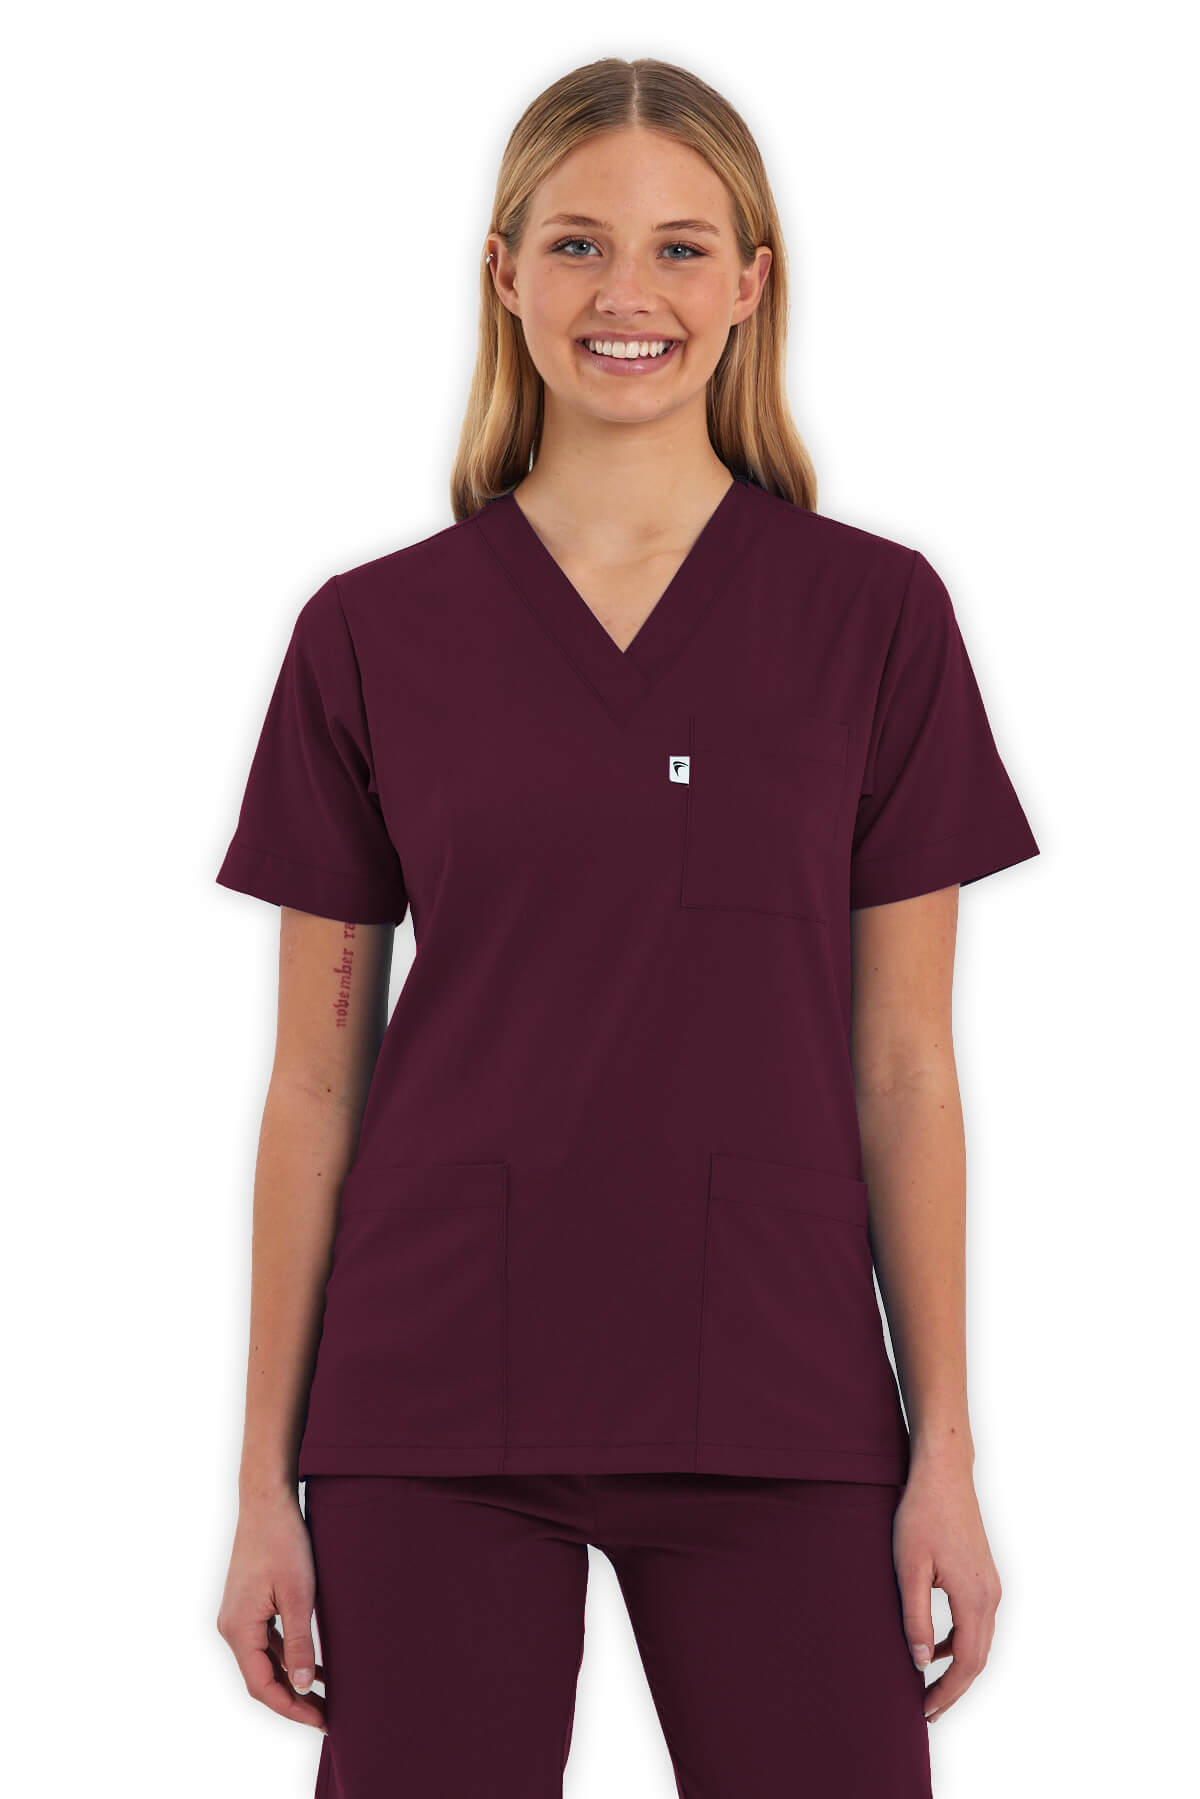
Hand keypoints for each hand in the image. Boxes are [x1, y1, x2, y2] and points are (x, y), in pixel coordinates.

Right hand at [216, 1485, 326, 1732]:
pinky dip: (288, 1657)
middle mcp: (232, 1627)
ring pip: (264, 1662)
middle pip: (261, 1678)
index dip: (291, 1708)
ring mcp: (238, 1616)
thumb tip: (300, 1687)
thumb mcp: (298, 1595)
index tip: (321, 1720)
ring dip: (292, 1680)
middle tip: (328, 1714)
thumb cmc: (283, 1542)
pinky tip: (313, 1664)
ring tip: (326, 1696)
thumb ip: (298, 1643)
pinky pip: (266, 1643)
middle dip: (293, 1699)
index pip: (261, 1686)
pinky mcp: (248, 1605)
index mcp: (238, 1629)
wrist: (267, 1501)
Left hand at [892, 1457, 1002, 1722]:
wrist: (944, 1472)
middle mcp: (991, 1596)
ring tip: (929, 1686)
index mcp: (975, 1599)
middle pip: (978, 1659)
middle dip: (954, 1688)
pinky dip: (960, 1642)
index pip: (966, 1663)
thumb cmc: (921, 1514)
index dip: (947, 1693)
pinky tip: (935, 1646)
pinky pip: (977, 1622)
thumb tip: (920, 1662)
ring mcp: (991, 1585)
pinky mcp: (984, 1575)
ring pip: (980, 1642)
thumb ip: (916, 1617)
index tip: (924, 1712)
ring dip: (957, 1667)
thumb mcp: (909, 1568)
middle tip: (927, 1710)